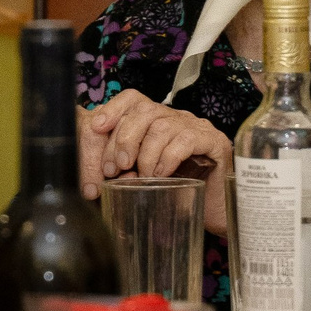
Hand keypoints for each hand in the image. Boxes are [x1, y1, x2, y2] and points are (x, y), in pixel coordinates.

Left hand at [79, 92, 233, 235]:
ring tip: (142, 176)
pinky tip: (162, 175)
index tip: (96, 128)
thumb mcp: (142, 177)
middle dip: (124, 139)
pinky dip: (167, 158)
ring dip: (145, 153)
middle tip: (116, 168)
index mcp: (156, 120)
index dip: (113, 109)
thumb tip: (96, 176)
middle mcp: (176, 118)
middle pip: (145, 110)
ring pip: (162, 126)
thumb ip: (123, 169)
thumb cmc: (175, 193)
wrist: (214, 211)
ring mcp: (196, 127)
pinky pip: (185, 140)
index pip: (133, 99)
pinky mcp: (214, 142)